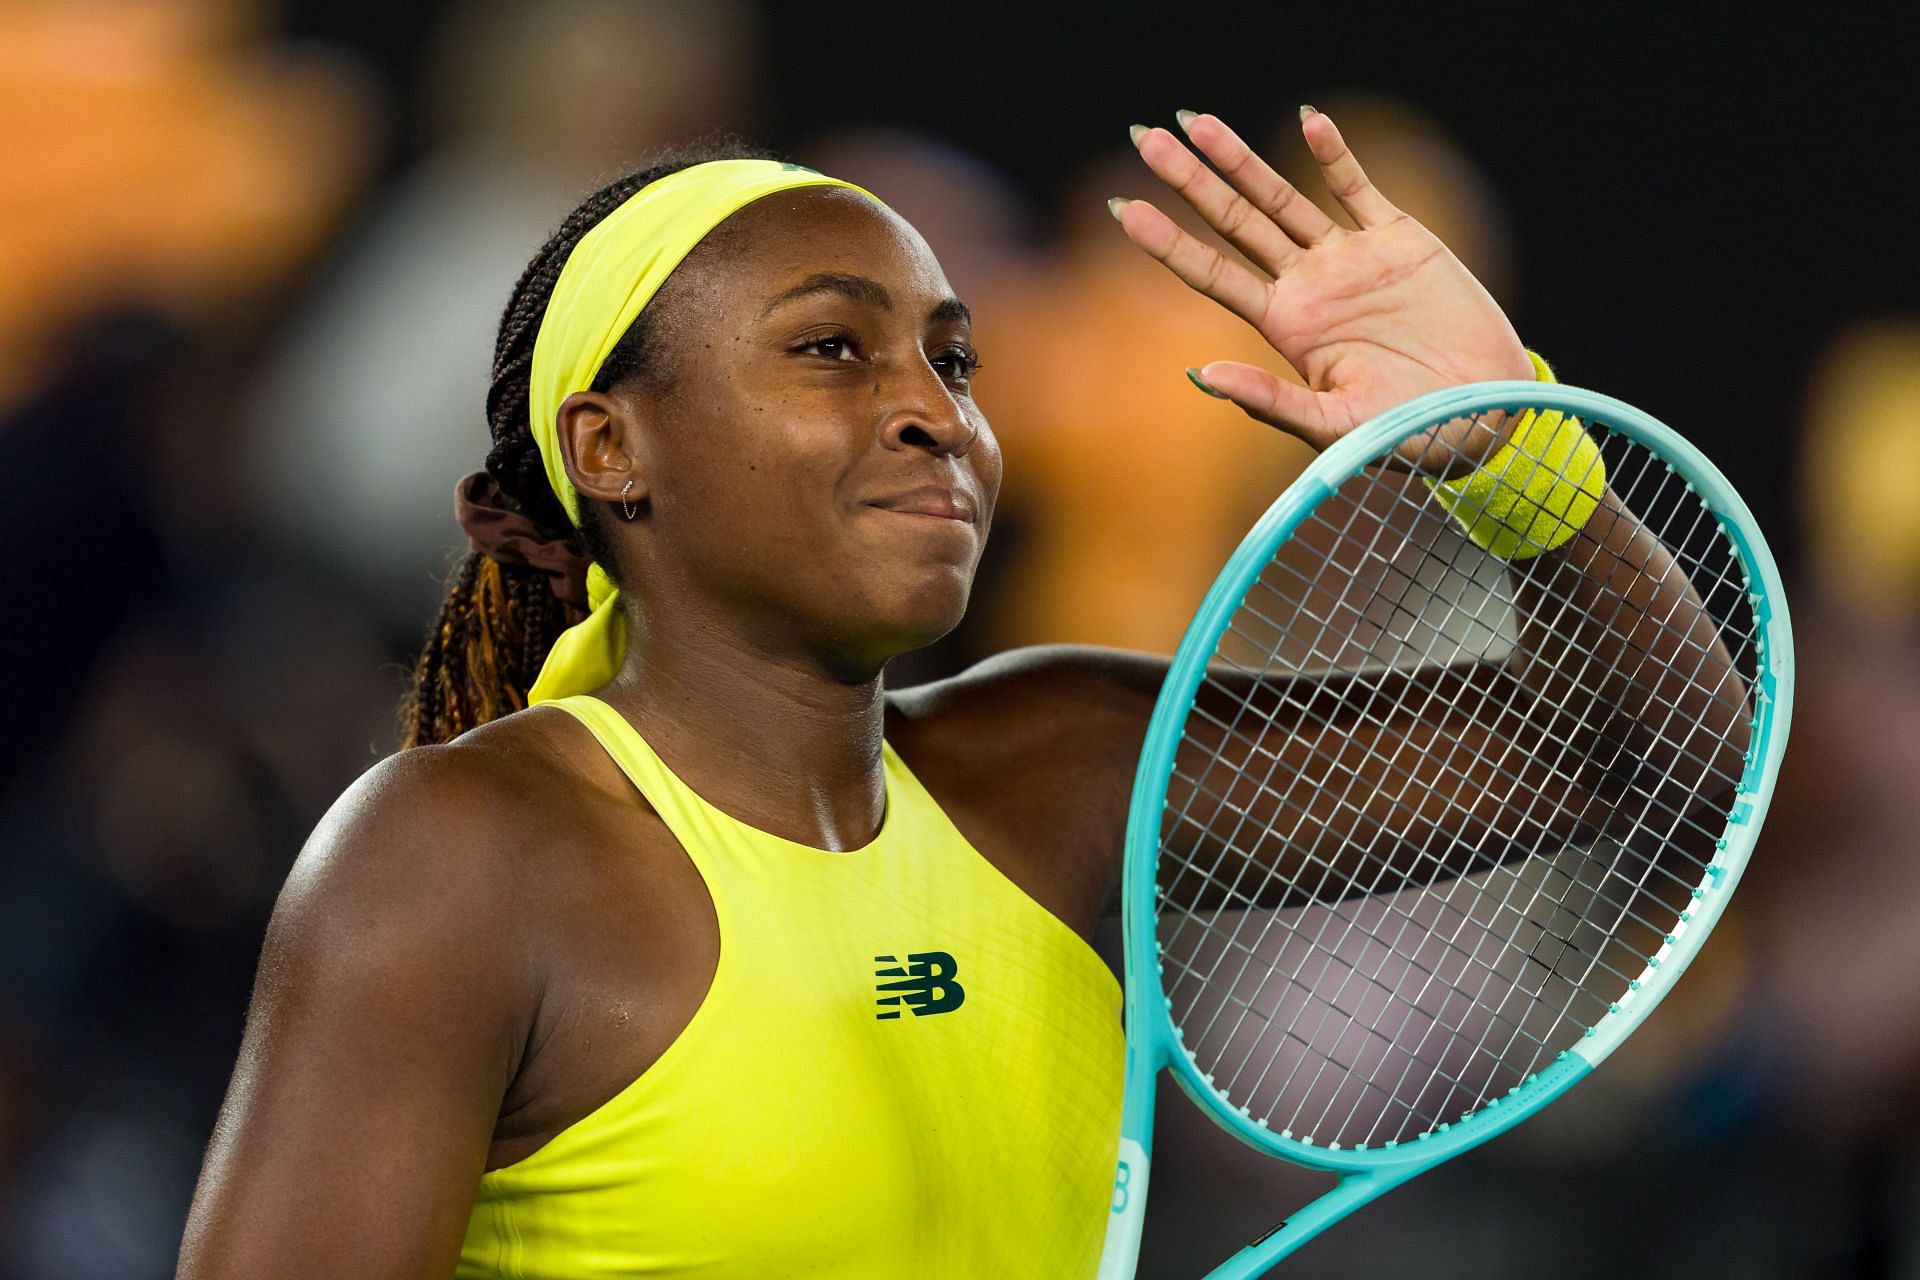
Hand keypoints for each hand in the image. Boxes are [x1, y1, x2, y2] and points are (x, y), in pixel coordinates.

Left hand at [1116, 109, 1535, 467]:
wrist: (1481, 413)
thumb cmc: (1405, 432)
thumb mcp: (1331, 424)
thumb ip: (1268, 401)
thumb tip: (1199, 375)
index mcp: (1284, 326)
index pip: (1211, 275)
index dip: (1167, 243)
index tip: (1121, 211)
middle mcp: (1306, 285)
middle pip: (1234, 223)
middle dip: (1190, 181)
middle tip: (1144, 139)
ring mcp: (1349, 258)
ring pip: (1283, 198)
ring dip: (1241, 159)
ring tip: (1197, 121)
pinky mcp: (1398, 238)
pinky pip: (1357, 187)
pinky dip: (1334, 154)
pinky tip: (1307, 120)